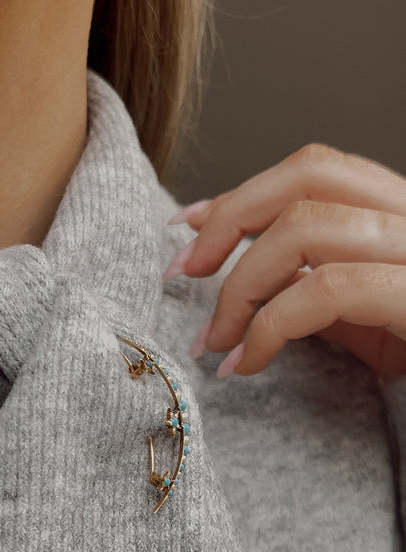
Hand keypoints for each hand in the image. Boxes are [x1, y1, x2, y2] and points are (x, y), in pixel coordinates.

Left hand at [163, 143, 405, 380]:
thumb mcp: (367, 323)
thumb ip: (316, 286)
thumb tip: (250, 270)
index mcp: (402, 217)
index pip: (315, 170)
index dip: (242, 193)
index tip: (189, 226)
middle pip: (308, 176)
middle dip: (229, 220)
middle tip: (184, 273)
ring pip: (307, 227)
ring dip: (240, 286)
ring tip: (214, 340)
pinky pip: (327, 291)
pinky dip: (268, 326)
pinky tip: (246, 363)